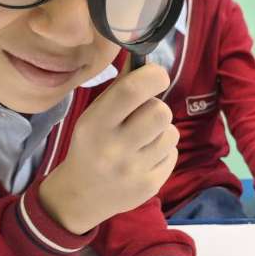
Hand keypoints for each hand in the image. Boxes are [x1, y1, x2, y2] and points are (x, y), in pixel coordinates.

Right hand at [38, 64, 178, 233]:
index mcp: (95, 124)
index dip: (153, 76)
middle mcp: (114, 148)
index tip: (157, 76)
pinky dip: (163, 152)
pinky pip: (173, 154)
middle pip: (160, 112)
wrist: (82, 195)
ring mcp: (133, 170)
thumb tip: (144, 59)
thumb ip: (120, 89)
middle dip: (158, 108)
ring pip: (171, 133)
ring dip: (162, 131)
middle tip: (145, 115)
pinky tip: (144, 158)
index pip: (132, 90)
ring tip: (143, 140)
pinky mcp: (150, 186)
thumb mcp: (94, 116)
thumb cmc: (91, 145)